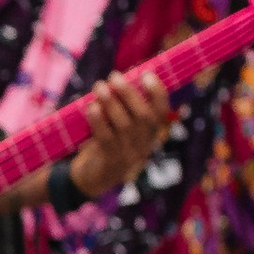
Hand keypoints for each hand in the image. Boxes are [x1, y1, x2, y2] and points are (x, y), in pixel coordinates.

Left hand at [68, 68, 170, 199]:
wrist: (92, 179)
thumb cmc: (106, 144)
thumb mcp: (120, 127)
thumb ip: (123, 107)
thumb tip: (119, 78)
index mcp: (150, 133)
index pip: (162, 111)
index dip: (157, 92)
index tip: (146, 74)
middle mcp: (144, 144)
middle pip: (144, 116)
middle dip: (129, 93)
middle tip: (114, 76)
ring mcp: (128, 154)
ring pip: (124, 125)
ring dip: (111, 102)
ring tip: (99, 86)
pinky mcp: (110, 161)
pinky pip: (106, 138)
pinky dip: (98, 120)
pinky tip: (91, 107)